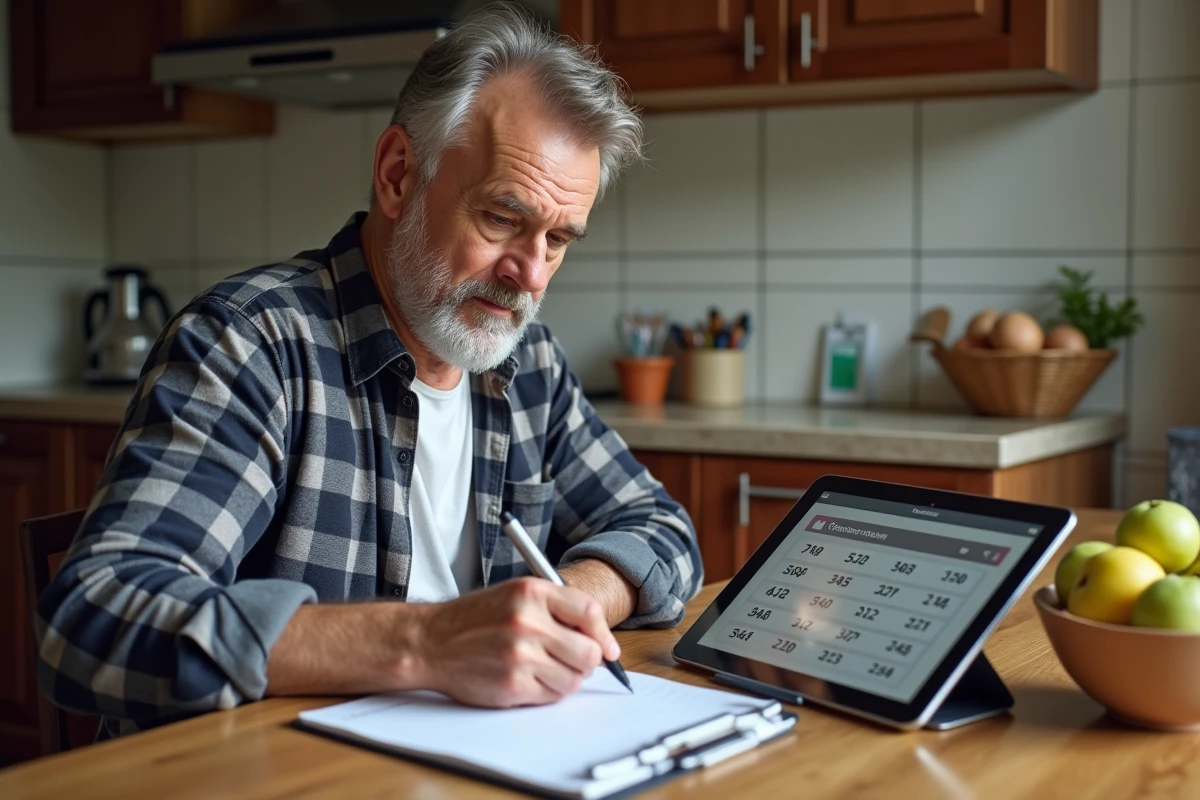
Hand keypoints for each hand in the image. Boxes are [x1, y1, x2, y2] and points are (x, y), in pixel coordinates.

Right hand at [414, 577, 620, 707]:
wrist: (431, 642)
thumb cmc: (474, 619)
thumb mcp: (515, 594)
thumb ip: (557, 608)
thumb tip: (600, 639)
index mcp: (531, 592)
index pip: (590, 612)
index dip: (604, 634)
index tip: (608, 648)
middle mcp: (528, 622)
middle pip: (589, 652)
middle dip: (587, 660)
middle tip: (573, 659)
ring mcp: (520, 656)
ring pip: (574, 679)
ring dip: (566, 678)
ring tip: (544, 668)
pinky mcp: (513, 685)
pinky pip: (553, 696)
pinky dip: (548, 692)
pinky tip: (529, 678)